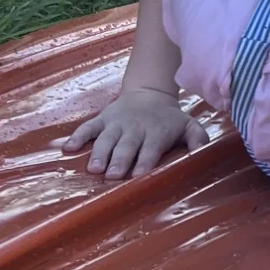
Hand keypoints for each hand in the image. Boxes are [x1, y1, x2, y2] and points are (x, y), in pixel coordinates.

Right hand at [62, 88, 209, 178]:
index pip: (151, 148)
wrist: (149, 94)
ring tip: (93, 168)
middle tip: (113, 175)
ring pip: (105, 139)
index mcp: (156, 132)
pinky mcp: (101, 119)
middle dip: (120, 160)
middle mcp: (135, 128)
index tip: (139, 174)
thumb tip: (202, 153)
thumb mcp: (189, 126)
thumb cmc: (170, 119)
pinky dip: (77, 137)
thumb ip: (198, 139)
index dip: (145, 161)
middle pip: (126, 146)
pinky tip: (67, 149)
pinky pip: (86, 127)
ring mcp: (115, 123)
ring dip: (99, 153)